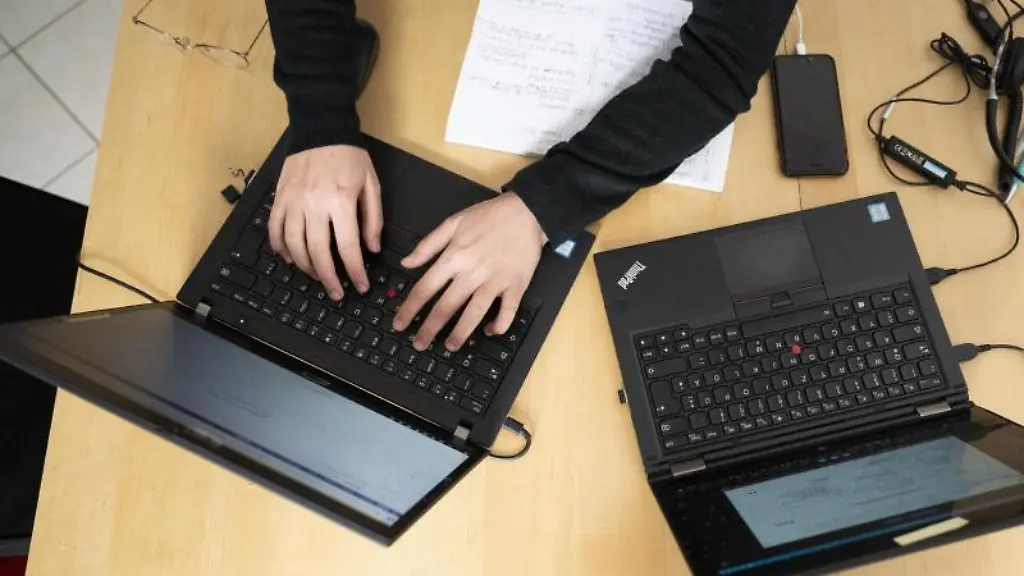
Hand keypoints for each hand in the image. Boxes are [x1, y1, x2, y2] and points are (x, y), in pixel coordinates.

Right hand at [268, 145, 381, 300]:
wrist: (321, 128)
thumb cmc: (349, 156)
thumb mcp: (371, 185)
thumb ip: (373, 219)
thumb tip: (372, 249)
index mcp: (340, 202)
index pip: (347, 248)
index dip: (354, 272)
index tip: (360, 286)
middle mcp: (314, 205)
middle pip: (317, 253)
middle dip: (328, 279)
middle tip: (337, 293)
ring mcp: (293, 202)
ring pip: (294, 247)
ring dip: (306, 268)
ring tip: (318, 277)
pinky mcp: (280, 198)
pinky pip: (275, 231)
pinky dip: (281, 249)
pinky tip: (291, 259)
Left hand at [394, 192, 547, 351]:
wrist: (528, 212)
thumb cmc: (490, 216)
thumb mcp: (453, 222)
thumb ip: (428, 245)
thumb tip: (406, 263)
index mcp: (454, 256)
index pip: (425, 288)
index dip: (409, 309)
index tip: (400, 323)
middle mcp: (473, 272)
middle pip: (446, 307)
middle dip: (429, 329)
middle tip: (419, 344)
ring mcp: (496, 281)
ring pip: (474, 314)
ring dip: (460, 334)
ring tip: (449, 347)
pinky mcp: (516, 286)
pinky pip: (507, 312)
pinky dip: (498, 325)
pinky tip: (489, 331)